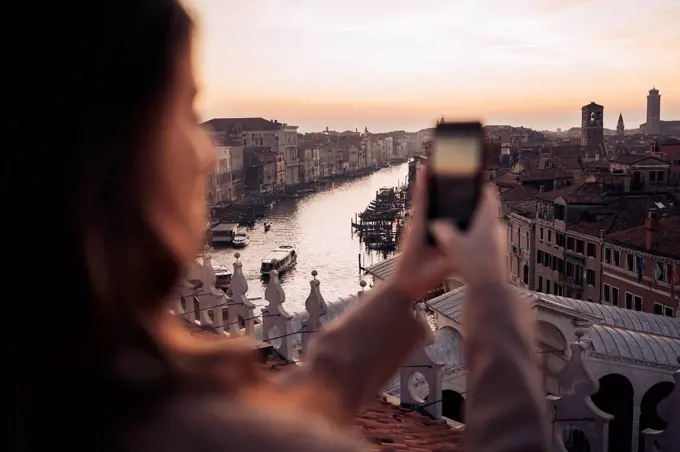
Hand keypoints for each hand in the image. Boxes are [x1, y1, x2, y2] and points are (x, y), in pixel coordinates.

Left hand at [388, 166, 451, 300]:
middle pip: (425, 196)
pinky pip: (431, 213)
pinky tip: (448, 196)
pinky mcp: (422, 235)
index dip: (425, 184)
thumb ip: (449, 261)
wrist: (402, 289)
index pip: (423, 202)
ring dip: (435, 187)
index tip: (427, 166)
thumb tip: (464, 249)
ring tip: (444, 170)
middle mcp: (417, 226)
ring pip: (427, 203)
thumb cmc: (416, 280)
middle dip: (432, 178)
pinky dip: (437, 201)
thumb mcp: (436, 271)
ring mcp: (419, 229)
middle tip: (440, 158)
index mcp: (418, 231)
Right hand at [430, 184, 506, 286]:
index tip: (471, 179)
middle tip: (459, 204)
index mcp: (487, 221)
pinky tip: (462, 249)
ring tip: (457, 227)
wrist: (489, 289)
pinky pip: (484, 242)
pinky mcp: (496, 256)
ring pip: (484, 228)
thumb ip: (442, 229)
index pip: (488, 195)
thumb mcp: (451, 243)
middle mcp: (496, 229)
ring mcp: (498, 243)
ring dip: (472, 226)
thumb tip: (436, 223)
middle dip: (472, 208)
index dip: (479, 185)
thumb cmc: (473, 263)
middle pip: (485, 211)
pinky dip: (474, 240)